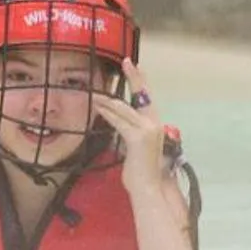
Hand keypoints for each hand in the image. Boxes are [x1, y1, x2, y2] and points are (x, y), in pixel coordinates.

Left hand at [91, 60, 169, 195]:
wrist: (150, 187)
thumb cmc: (142, 170)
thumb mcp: (138, 147)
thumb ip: (132, 132)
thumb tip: (121, 123)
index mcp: (154, 124)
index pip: (147, 98)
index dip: (141, 81)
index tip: (135, 67)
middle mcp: (154, 123)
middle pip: (142, 95)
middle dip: (134, 77)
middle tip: (127, 62)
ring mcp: (147, 130)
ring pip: (124, 108)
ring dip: (108, 100)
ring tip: (96, 93)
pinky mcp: (137, 137)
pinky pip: (118, 121)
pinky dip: (106, 113)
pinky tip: (97, 106)